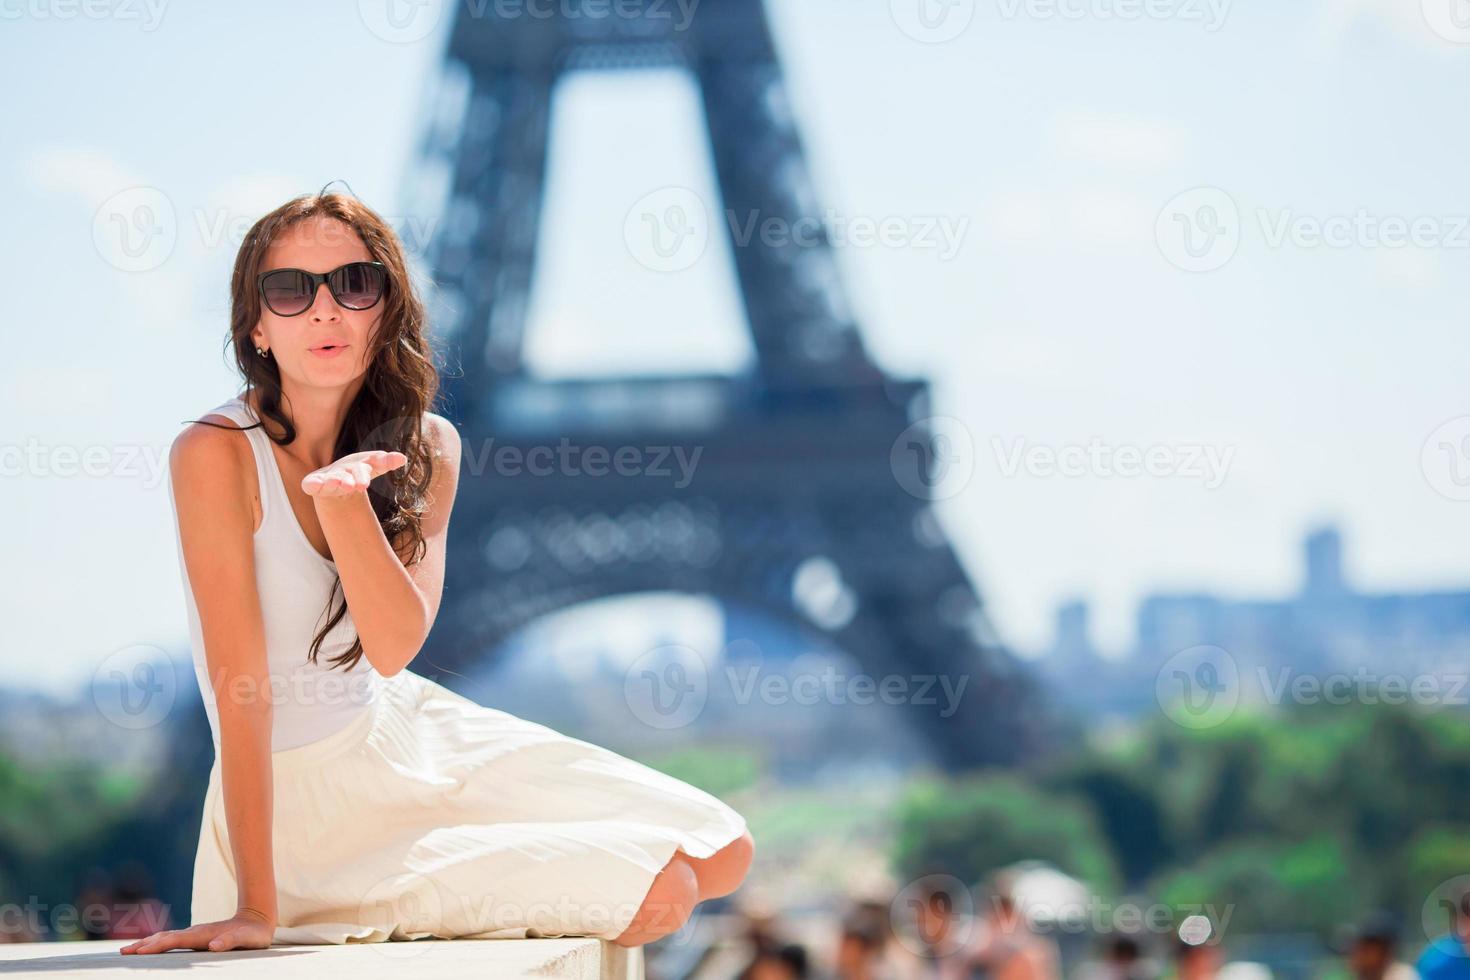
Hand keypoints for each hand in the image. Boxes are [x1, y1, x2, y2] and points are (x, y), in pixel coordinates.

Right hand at [119, 908, 274, 954]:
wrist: (257, 918)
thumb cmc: (253, 934)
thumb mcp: (246, 939)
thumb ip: (231, 941)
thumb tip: (214, 945)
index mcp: (203, 935)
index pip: (175, 941)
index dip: (158, 946)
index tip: (140, 951)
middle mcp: (196, 932)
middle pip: (165, 938)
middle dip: (144, 944)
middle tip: (122, 952)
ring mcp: (195, 934)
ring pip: (166, 937)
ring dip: (147, 943)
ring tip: (128, 949)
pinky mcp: (196, 937)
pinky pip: (171, 940)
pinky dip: (156, 943)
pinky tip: (149, 947)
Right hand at [302, 450, 406, 497]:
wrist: (334, 482)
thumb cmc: (357, 473)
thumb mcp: (374, 468)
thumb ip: (386, 462)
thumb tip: (403, 458)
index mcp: (361, 463)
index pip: (374, 460)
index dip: (383, 461)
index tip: (394, 461)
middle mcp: (345, 468)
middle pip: (353, 471)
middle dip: (358, 477)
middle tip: (363, 484)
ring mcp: (329, 475)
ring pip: (334, 478)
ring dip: (338, 481)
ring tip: (344, 484)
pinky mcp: (313, 483)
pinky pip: (312, 484)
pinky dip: (314, 484)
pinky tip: (316, 486)